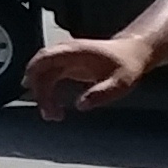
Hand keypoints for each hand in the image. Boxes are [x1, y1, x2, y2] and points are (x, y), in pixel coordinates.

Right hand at [27, 35, 143, 119]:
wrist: (132, 53)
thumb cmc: (126, 65)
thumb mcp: (121, 82)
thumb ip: (102, 93)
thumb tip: (80, 105)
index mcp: (76, 52)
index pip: (45, 59)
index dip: (34, 75)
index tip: (35, 95)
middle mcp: (66, 52)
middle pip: (39, 69)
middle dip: (38, 91)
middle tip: (49, 114)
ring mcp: (64, 58)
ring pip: (41, 75)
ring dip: (42, 94)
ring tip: (53, 115)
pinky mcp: (65, 65)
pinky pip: (47, 78)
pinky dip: (46, 92)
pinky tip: (53, 106)